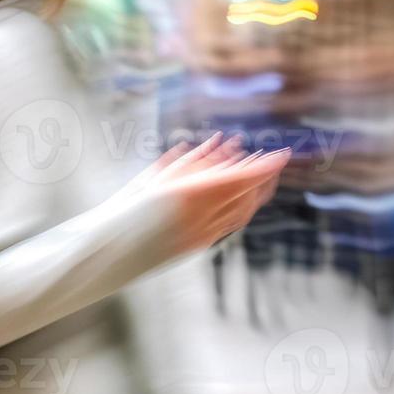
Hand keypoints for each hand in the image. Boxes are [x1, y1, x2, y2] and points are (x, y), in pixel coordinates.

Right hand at [131, 133, 289, 254]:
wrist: (110, 250)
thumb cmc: (128, 206)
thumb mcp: (159, 176)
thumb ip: (194, 160)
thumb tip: (224, 143)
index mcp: (191, 194)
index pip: (242, 178)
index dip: (266, 166)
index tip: (283, 154)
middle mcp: (203, 217)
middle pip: (248, 196)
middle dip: (266, 178)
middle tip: (276, 161)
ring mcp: (204, 235)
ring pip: (243, 212)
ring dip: (257, 193)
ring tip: (265, 176)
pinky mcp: (200, 245)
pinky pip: (232, 223)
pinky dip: (243, 206)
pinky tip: (243, 196)